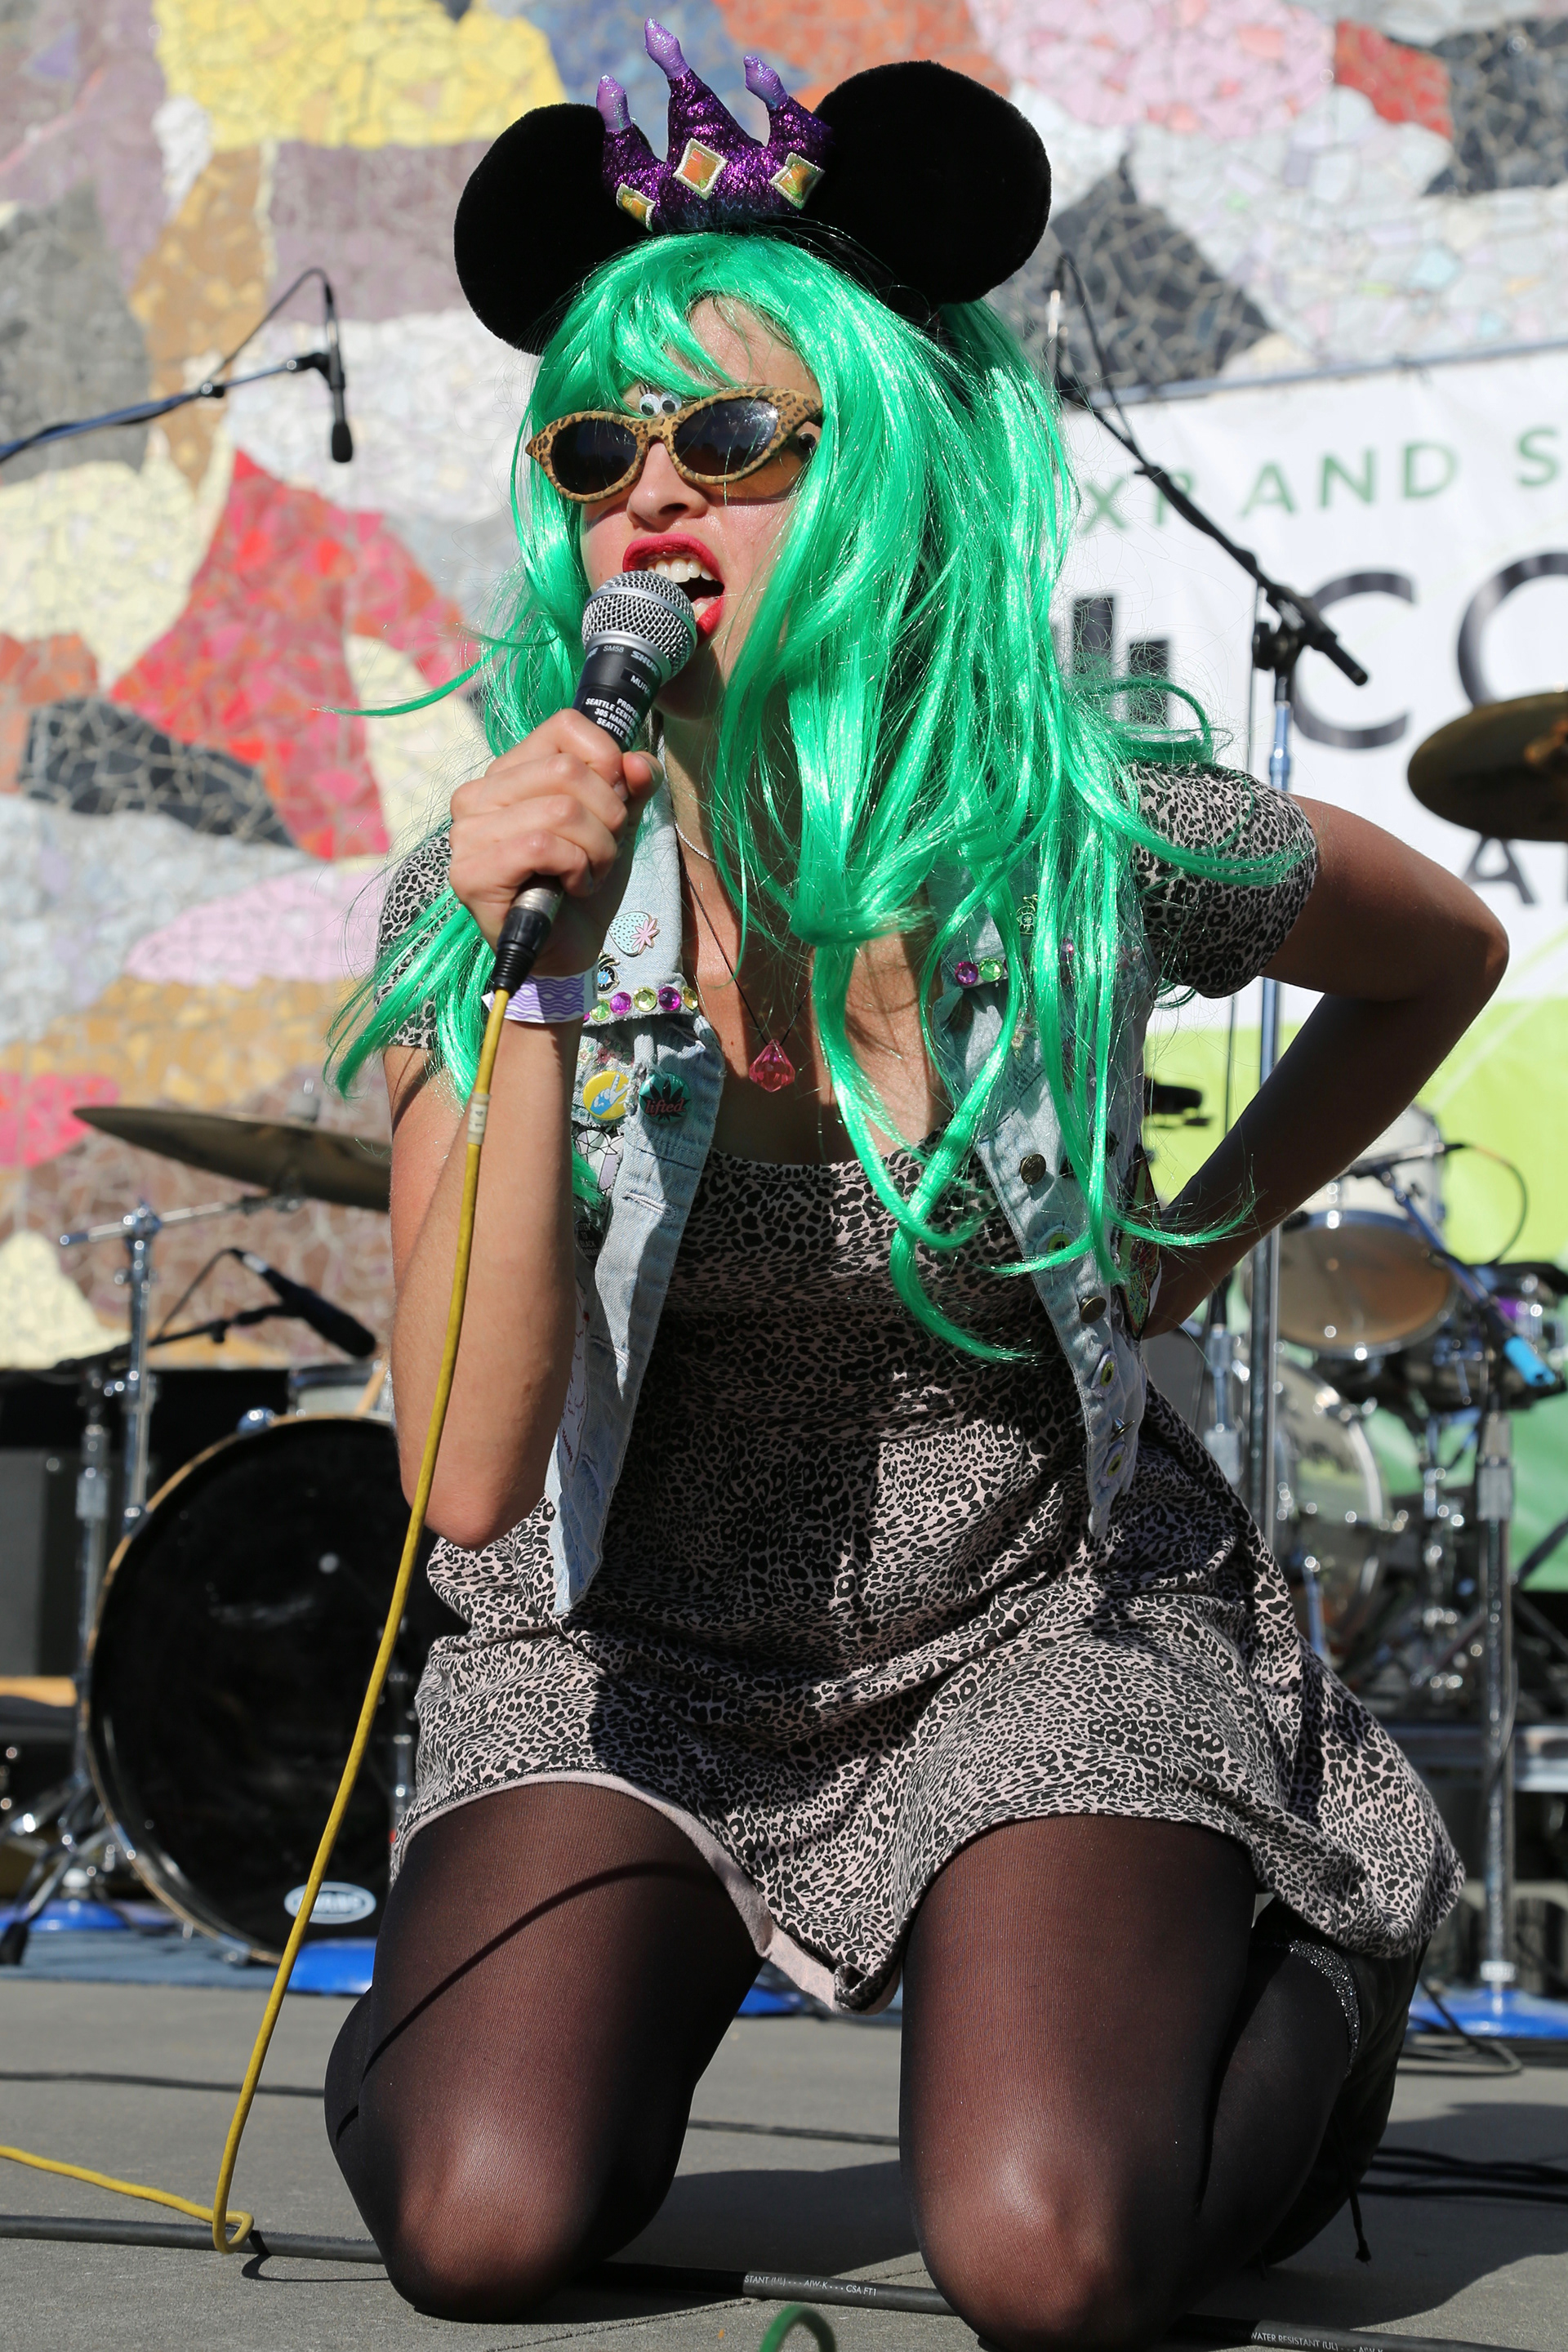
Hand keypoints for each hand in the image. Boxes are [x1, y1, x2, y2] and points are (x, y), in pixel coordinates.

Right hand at [447, 712, 662, 975]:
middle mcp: (477, 795)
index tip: (616, 800)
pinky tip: (572, 887)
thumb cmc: (583, 883)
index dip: (606, 758)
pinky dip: (575, 868)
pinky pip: (541, 846)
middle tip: (602, 851)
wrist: (569, 950)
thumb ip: (631, 785)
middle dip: (606, 816)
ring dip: (596, 849)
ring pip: (560, 810)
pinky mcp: (471, 873)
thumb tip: (638, 762)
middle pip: (567, 770)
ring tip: (588, 874)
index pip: (564, 725)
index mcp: (509, 771)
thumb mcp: (616, 824)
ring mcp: (468, 834)